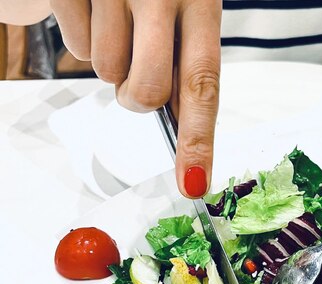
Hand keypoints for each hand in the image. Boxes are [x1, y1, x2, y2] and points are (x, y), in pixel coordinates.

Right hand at [51, 0, 221, 197]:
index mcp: (201, 1)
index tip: (194, 183)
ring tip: (116, 19)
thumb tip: (182, 133)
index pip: (203, 84)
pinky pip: (74, 44)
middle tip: (136, 68)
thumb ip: (184, 59)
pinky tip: (92, 5)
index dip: (198, 140)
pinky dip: (81, 33)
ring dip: (110, 58)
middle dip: (138, 97)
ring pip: (105, 71)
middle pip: (146, 92)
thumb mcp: (186, 5)